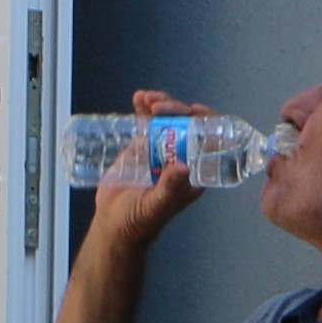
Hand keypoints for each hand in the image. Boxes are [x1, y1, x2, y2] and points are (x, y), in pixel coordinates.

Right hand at [89, 89, 234, 245]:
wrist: (113, 224)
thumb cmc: (140, 221)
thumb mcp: (157, 206)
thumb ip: (170, 189)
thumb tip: (183, 167)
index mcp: (194, 171)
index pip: (208, 141)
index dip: (205, 122)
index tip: (194, 110)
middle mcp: (180, 157)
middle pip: (187, 124)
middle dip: (176, 110)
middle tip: (159, 107)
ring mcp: (161, 149)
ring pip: (167, 119)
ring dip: (161, 104)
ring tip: (147, 100)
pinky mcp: (142, 146)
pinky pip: (146, 122)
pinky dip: (143, 108)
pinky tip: (138, 98)